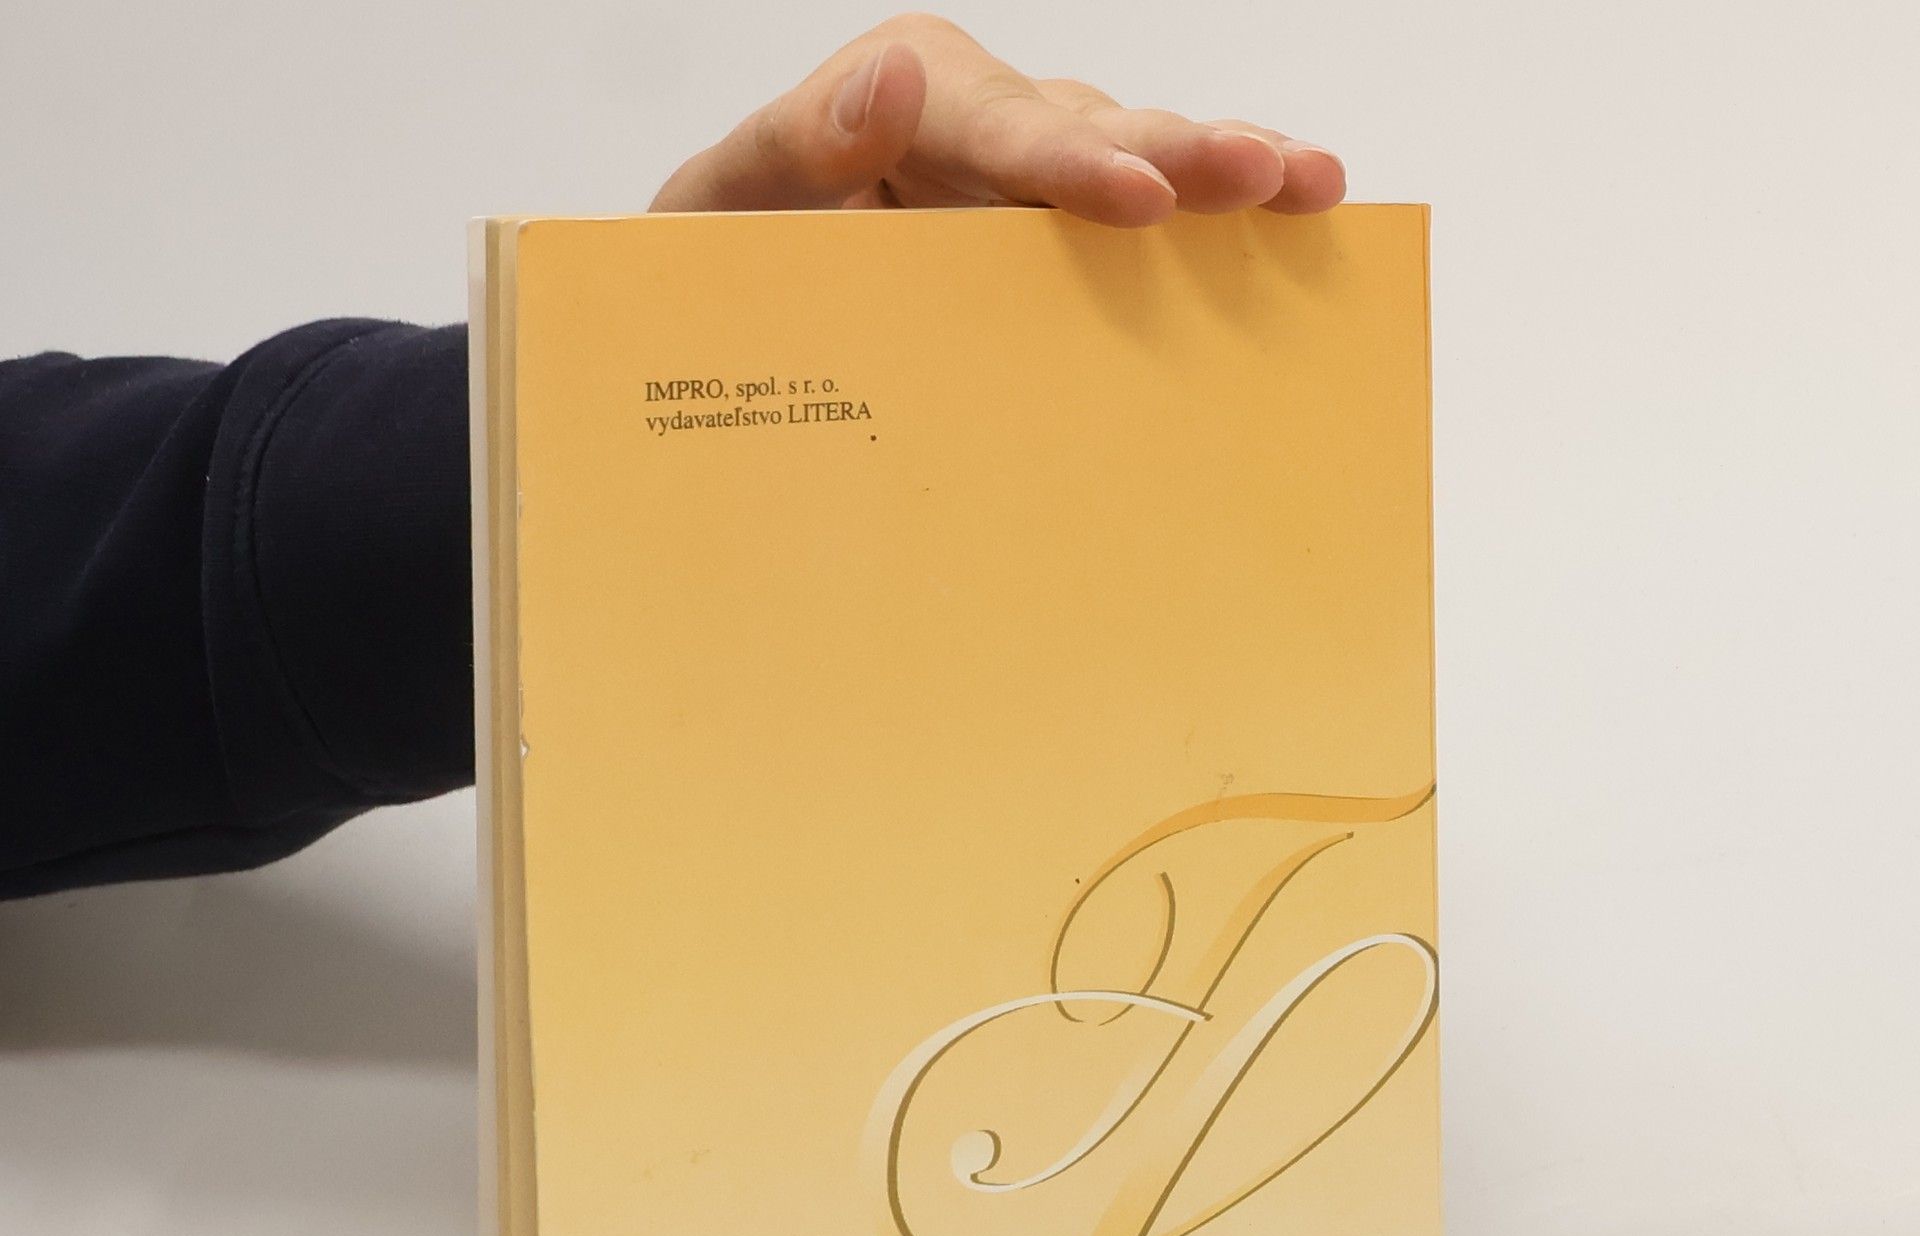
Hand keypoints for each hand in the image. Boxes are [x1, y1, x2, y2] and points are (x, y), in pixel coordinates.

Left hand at [651, 14, 1344, 226]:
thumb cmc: (719, 258)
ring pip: (1142, 164)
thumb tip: (893, 85)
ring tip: (1311, 188)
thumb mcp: (725, 203)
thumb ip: (799, 144)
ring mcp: (1032, 184)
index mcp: (911, 92)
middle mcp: (988, 122)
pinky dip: (1214, 235)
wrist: (726, 338)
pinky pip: (1143, 236)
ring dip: (1227, 179)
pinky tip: (1288, 232)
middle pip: (1099, 128)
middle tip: (1265, 175)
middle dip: (1186, 152)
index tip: (1139, 196)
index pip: (1002, 124)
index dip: (1075, 160)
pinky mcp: (1056, 242)